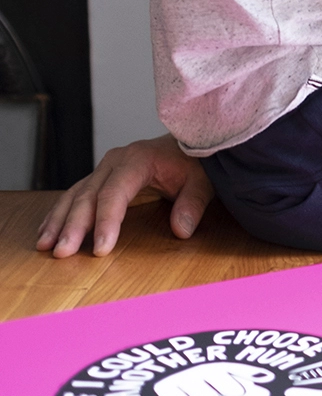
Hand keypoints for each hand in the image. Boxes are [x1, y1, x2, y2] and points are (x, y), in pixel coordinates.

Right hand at [36, 135, 213, 257]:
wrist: (188, 142)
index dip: (106, 221)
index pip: (115, 193)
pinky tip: (48, 232)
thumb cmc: (193, 161)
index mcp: (138, 159)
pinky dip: (60, 214)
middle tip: (62, 253)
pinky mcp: (101, 177)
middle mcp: (115, 161)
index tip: (100, 248)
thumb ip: (193, 203)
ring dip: (59, 221)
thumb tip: (181, 230)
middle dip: (73, 226)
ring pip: (75, 195)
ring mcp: (105, 168)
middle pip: (88, 195)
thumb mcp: (201, 180)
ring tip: (45, 246)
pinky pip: (75, 195)